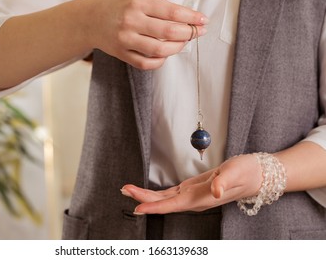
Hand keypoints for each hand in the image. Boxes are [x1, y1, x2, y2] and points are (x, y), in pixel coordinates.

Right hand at [88, 0, 208, 69]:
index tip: (203, 20)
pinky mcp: (122, 54)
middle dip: (189, 33)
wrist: (90, 20)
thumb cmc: (116, 5)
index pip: (171, 11)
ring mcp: (126, 39)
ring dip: (177, 48)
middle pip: (168, 32)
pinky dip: (160, 62)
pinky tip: (165, 55)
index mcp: (137, 2)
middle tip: (198, 32)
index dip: (191, 17)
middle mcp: (131, 20)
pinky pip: (145, 63)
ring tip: (183, 42)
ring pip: (159, 50)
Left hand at [121, 154, 262, 213]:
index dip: (154, 207)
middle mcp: (194, 200)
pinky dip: (156, 194)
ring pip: (164, 199)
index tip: (137, 207)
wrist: (255, 175)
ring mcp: (192, 196)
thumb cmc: (246, 172)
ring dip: (146, 196)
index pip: (173, 205)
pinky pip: (170, 194)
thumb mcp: (237, 172)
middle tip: (124, 189)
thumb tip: (214, 192)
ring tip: (128, 190)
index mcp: (201, 197)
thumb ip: (225, 182)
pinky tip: (147, 193)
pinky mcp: (192, 189)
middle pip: (163, 202)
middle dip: (142, 198)